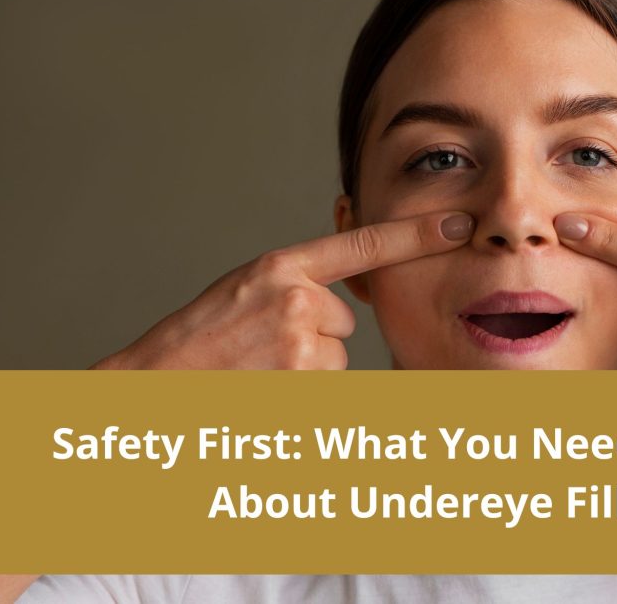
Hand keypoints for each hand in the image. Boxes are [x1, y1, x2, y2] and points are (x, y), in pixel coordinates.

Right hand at [91, 212, 474, 369]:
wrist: (156, 383)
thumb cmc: (199, 340)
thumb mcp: (246, 291)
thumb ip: (297, 283)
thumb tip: (346, 297)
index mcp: (282, 266)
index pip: (363, 245)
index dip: (416, 234)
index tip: (460, 226)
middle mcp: (299, 296)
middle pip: (346, 318)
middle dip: (317, 335)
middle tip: (265, 346)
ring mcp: (303, 339)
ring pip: (336, 354)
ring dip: (307, 366)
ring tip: (259, 367)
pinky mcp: (305, 379)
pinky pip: (327, 384)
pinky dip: (303, 390)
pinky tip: (265, 386)